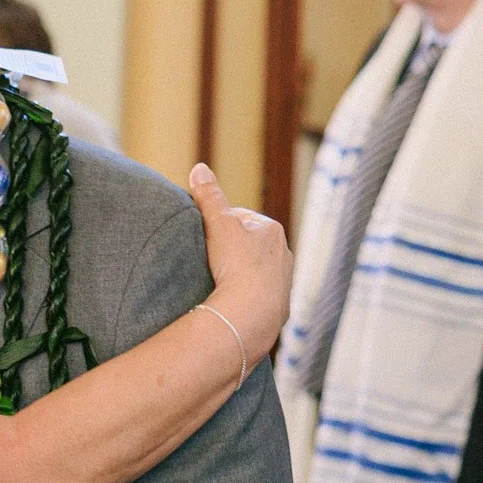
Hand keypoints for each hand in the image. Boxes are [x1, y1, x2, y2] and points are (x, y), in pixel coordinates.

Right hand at [189, 165, 290, 366]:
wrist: (251, 314)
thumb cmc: (237, 265)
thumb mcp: (218, 224)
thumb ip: (209, 196)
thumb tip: (199, 168)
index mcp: (271, 230)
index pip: (241, 219)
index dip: (219, 225)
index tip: (204, 236)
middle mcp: (284, 254)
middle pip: (250, 247)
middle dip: (231, 251)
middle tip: (208, 261)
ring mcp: (283, 283)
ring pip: (256, 273)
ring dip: (239, 275)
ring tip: (218, 283)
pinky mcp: (279, 308)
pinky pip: (259, 297)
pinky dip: (246, 298)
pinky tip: (230, 303)